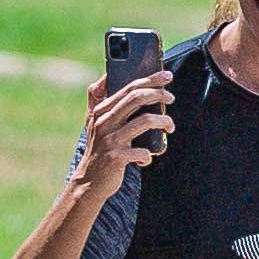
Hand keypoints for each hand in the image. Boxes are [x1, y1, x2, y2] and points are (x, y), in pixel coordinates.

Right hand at [80, 69, 174, 185]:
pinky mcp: (115, 159)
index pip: (128, 88)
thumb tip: (106, 75)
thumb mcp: (91, 122)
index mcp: (100, 112)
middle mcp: (103, 123)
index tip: (167, 75)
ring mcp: (109, 141)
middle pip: (136, 99)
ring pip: (144, 121)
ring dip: (163, 122)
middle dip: (158, 94)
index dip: (150, 79)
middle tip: (171, 98)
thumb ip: (96, 98)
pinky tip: (146, 159)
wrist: (87, 183)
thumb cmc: (97, 150)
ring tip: (170, 127)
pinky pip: (142, 152)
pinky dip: (149, 155)